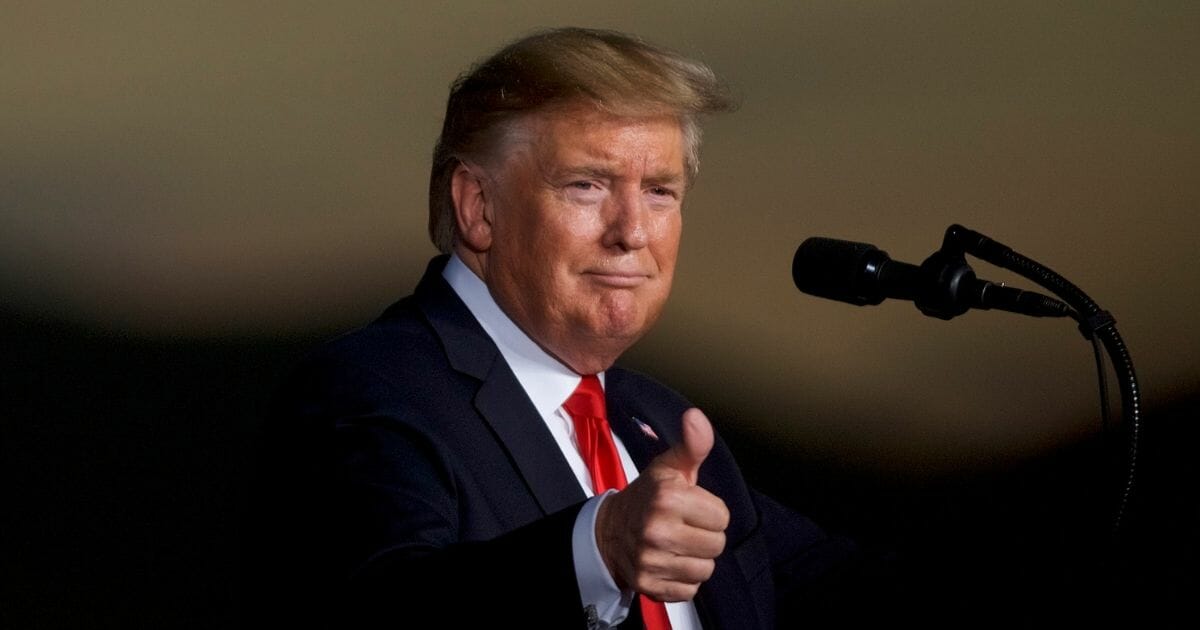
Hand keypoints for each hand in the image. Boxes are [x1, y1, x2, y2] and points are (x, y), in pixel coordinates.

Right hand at [595, 408, 729, 601]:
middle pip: (716, 545)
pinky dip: (683, 579)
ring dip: (696, 559)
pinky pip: (690, 589)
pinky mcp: (648, 584)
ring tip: (678, 545)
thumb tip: (696, 417)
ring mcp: (650, 559)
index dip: (710, 511)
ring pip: (705, 569)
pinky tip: (670, 562)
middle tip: (684, 526)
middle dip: (705, 536)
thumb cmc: (648, 496)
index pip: (722, 517)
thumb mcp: (670, 467)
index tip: (691, 507)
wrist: (610, 530)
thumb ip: (692, 445)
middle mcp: (657, 530)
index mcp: (667, 497)